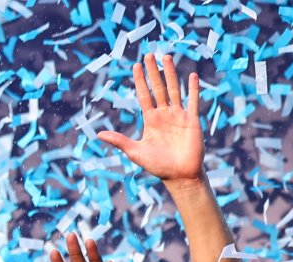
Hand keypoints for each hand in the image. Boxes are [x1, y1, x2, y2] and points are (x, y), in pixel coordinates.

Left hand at [96, 54, 204, 183]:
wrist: (179, 175)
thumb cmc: (157, 166)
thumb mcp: (135, 152)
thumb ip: (119, 141)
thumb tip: (98, 135)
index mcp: (150, 120)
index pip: (144, 95)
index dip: (140, 81)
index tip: (135, 65)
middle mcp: (164, 114)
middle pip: (158, 88)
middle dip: (153, 71)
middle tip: (149, 54)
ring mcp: (178, 116)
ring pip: (174, 89)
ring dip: (171, 73)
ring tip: (167, 57)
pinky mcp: (192, 120)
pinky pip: (193, 101)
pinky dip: (193, 88)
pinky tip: (192, 75)